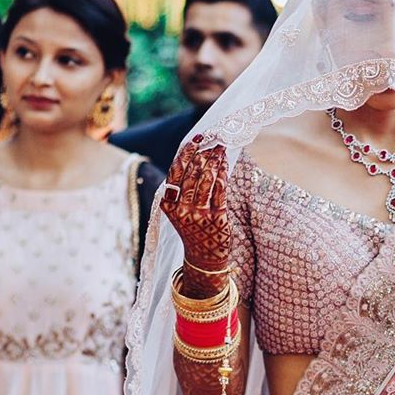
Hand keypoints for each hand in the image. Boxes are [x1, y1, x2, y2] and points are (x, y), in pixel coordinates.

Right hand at [161, 137, 229, 283]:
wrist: (204, 255)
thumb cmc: (192, 227)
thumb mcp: (179, 210)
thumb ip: (182, 187)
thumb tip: (197, 155)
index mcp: (168, 204)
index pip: (175, 171)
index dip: (186, 152)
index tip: (196, 139)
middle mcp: (181, 209)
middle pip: (192, 173)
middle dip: (204, 153)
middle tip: (213, 140)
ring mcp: (199, 214)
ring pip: (206, 179)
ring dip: (214, 160)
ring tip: (220, 149)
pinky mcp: (217, 217)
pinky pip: (220, 189)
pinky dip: (223, 173)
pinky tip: (225, 163)